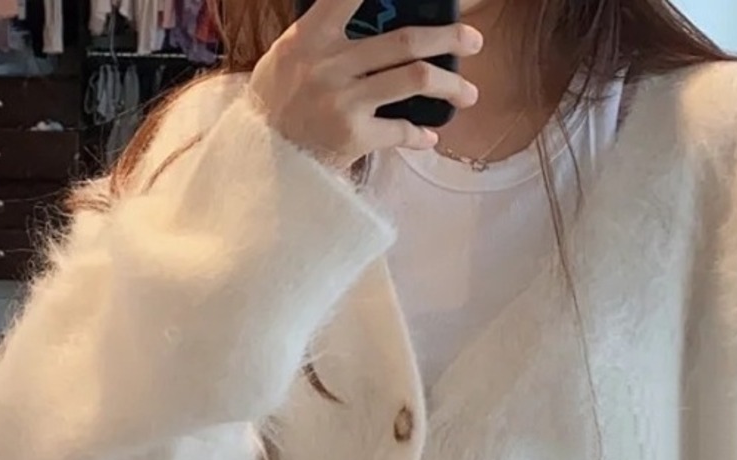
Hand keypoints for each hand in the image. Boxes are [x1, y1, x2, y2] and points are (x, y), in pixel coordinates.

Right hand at [249, 0, 481, 167]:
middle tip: (473, 40)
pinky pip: (401, 131)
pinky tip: (428, 137)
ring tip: (469, 93)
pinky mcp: (353, 136)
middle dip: (447, 37)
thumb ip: (321, 36)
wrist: (263, 164)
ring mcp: (343, 100)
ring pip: (414, 78)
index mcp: (310, 38)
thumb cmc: (276, 109)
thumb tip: (364, 17)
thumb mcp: (287, 60)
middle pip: (404, 39)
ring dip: (451, 84)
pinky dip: (420, 136)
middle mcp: (329, 64)